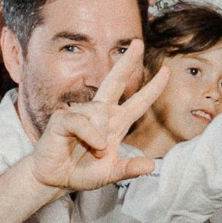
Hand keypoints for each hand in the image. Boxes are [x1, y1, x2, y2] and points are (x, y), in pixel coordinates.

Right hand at [30, 43, 168, 191]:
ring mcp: (81, 113)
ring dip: (101, 137)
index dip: (153, 87)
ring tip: (96, 152)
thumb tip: (150, 166)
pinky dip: (90, 134)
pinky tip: (94, 145)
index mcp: (116, 122)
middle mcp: (100, 113)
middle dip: (127, 62)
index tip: (167, 71)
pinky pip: (82, 121)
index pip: (139, 101)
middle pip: (115, 81)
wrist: (54, 179)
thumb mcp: (111, 174)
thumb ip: (129, 170)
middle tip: (138, 43)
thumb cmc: (81, 171)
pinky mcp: (63, 118)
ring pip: (100, 114)